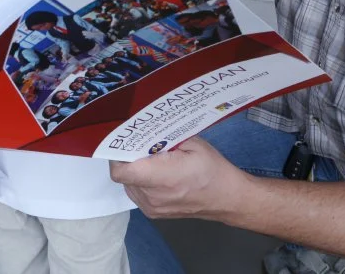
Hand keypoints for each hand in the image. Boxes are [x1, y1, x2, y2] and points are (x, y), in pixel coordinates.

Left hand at [109, 137, 247, 220]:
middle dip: (129, 158)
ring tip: (151, 160)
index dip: (118, 155)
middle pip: (124, 175)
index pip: (122, 170)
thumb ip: (166, 137)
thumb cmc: (212, 169)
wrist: (227, 198)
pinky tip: (156, 173)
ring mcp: (152, 207)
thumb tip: (146, 130)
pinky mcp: (153, 213)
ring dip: (135, 170)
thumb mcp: (192, 143)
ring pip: (128, 184)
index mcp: (162, 177)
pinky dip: (140, 181)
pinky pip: (136, 193)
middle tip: (142, 146)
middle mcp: (152, 196)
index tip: (126, 142)